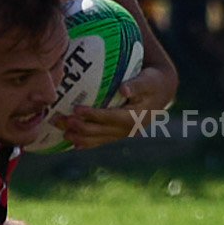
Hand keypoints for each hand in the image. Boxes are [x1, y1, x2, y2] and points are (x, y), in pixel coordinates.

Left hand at [59, 61, 176, 149]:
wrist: (162, 92)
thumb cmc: (152, 82)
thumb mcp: (148, 80)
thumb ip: (136, 85)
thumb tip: (123, 89)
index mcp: (135, 117)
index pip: (110, 117)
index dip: (93, 114)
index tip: (77, 109)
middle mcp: (128, 129)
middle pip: (101, 131)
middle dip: (80, 128)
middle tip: (61, 120)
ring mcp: (123, 134)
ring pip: (99, 139)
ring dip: (80, 137)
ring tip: (63, 133)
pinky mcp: (119, 134)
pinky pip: (102, 140)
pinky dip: (88, 143)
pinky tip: (74, 143)